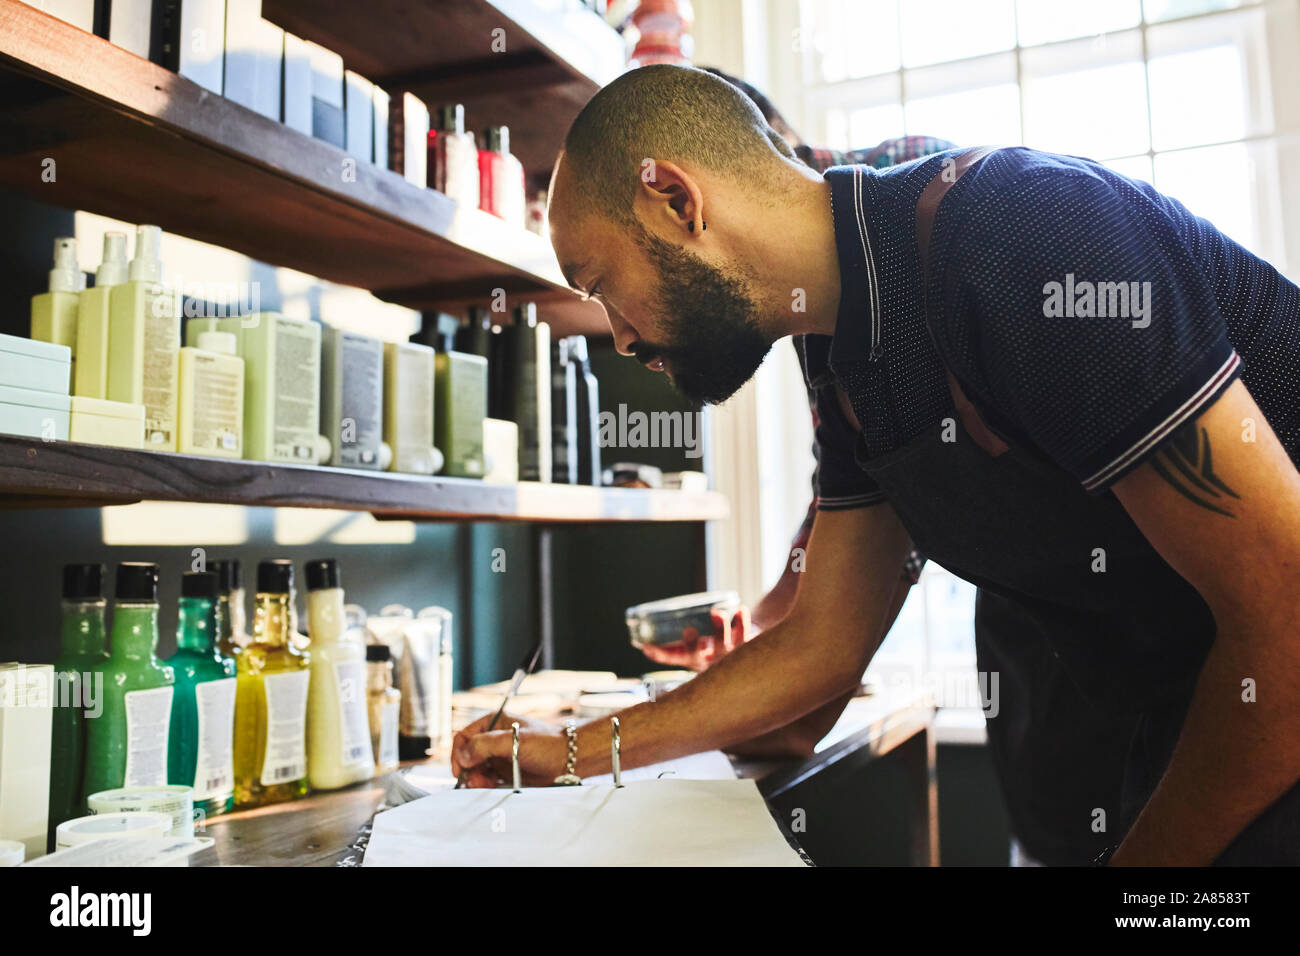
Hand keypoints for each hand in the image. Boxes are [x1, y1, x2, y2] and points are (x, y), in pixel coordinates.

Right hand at [451, 713, 565, 787]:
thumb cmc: (546, 744)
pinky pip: (488, 778)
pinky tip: (490, 787)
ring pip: (476, 769)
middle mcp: (493, 739)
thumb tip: (463, 756)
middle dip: (468, 770)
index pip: (464, 737)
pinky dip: (485, 784)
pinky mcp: (506, 770)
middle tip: (474, 783)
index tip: (461, 769)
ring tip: (483, 786)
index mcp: (492, 723)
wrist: (570, 759)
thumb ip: (485, 746)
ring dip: (476, 779)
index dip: (459, 753)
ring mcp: (499, 755)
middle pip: (468, 756)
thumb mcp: (514, 741)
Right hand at [636, 605, 754, 671]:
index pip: (674, 658)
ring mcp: (729, 657)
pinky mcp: (747, 648)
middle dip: (692, 645)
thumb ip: (681, 639)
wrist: (750, 647)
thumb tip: (651, 629)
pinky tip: (740, 609)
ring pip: (724, 647)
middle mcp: (710, 661)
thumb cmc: (716, 643)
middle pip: (699, 656)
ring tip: (716, 613)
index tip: (646, 647)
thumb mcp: (698, 644)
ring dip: (720, 630)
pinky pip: (745, 635)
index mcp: (693, 658)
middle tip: (687, 630)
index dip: (660, 655)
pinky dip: (742, 622)